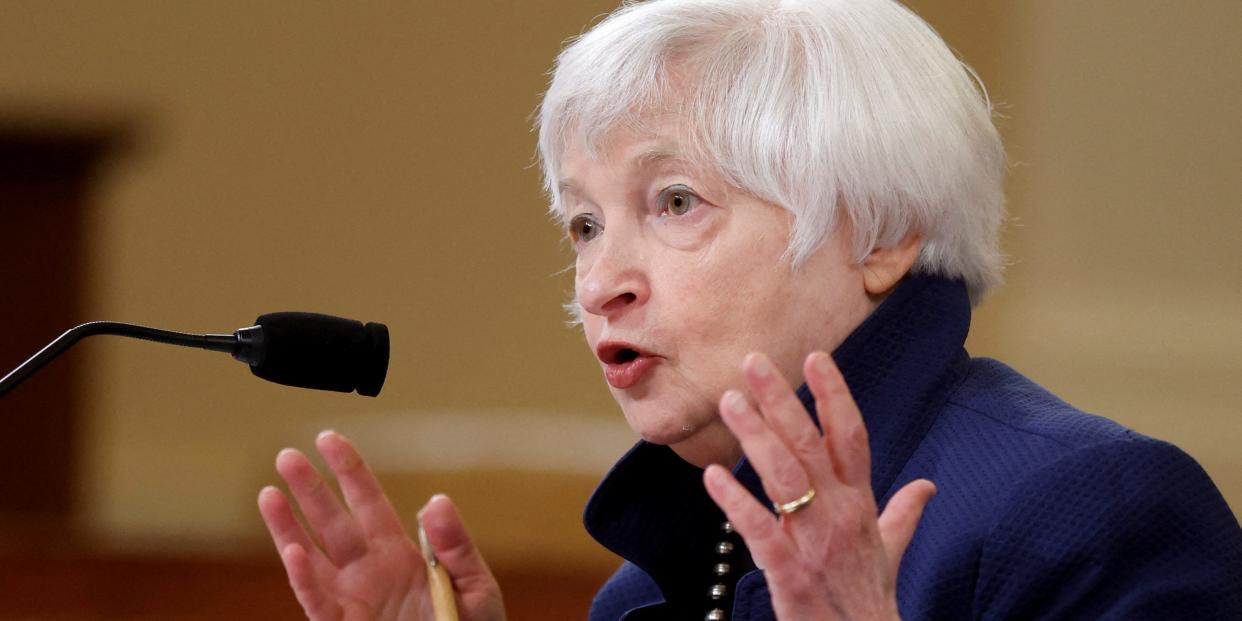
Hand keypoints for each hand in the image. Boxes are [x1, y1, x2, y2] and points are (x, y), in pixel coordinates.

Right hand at [258, 430, 505, 620]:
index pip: (368, 503)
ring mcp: (352, 601)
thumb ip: (457, 546)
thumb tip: (437, 501)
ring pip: (311, 559)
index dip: (348, 471)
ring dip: (288, 529)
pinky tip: (294, 552)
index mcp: (399, 554)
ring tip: (268, 494)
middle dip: (310, 490)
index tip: (328, 439)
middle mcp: (369, 572)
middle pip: (332, 523)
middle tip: (287, 456)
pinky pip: (318, 603)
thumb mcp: (474, 585)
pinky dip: (304, 579)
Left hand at [703, 352, 935, 620]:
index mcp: (861, 505)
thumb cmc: (870, 600)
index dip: (834, 396)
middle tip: (752, 362)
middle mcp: (841, 516)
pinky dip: (736, 503)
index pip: (851, 438)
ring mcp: (815, 545)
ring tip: (729, 401)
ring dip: (755, 436)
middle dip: (781, 400)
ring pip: (784, 477)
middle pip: (810, 445)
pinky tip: (713, 477)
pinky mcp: (791, 576)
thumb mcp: (891, 553)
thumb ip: (903, 515)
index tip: (816, 358)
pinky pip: (761, 532)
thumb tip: (926, 486)